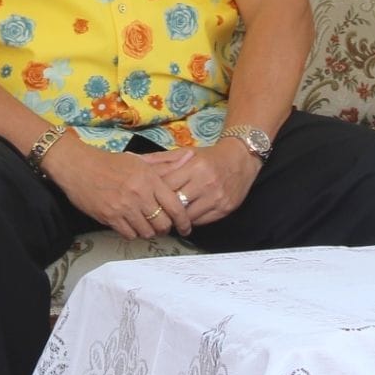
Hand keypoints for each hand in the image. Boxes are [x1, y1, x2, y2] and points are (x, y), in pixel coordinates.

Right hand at [43, 136, 196, 239]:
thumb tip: (190, 157)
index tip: (185, 228)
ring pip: (147, 232)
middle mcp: (139, 193)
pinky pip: (129, 235)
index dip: (183, 221)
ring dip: (149, 231)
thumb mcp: (140, 160)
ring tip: (146, 224)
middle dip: (165, 228)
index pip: (175, 206)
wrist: (78, 166)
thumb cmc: (111, 162)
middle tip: (162, 225)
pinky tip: (131, 225)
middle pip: (163, 223)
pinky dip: (133, 233)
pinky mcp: (109, 217)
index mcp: (149, 178)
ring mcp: (124, 207)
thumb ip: (167, 163)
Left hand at [141, 140, 259, 227]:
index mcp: (194, 166)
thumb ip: (160, 159)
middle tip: (151, 215)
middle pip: (175, 203)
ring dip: (175, 220)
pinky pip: (201, 221)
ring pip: (187, 216)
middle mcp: (205, 182)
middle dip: (162, 210)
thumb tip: (134, 160)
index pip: (166, 185)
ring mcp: (216, 197)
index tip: (144, 199)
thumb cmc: (209, 157)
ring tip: (165, 219)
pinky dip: (190, 221)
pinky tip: (183, 219)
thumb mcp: (185, 153)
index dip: (153, 194)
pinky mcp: (224, 209)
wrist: (240, 160)